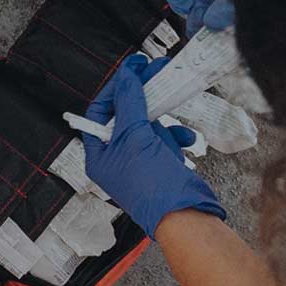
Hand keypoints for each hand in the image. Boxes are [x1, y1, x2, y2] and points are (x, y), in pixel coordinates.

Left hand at [82, 57, 224, 236]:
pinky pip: (166, 141)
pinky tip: (186, 140)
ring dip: (164, 120)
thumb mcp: (136, 136)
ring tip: (174, 113)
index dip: (114, 90)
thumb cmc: (153, 184)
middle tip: (157, 71)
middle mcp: (116, 158)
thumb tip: (125, 76)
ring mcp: (139, 161)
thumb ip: (129, 103)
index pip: (99, 113)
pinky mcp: (161, 164)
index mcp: (98, 155)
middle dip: (143, 97)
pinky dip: (177, 137)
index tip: (131, 70)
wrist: (185, 216)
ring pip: (149, 127)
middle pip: (125, 116)